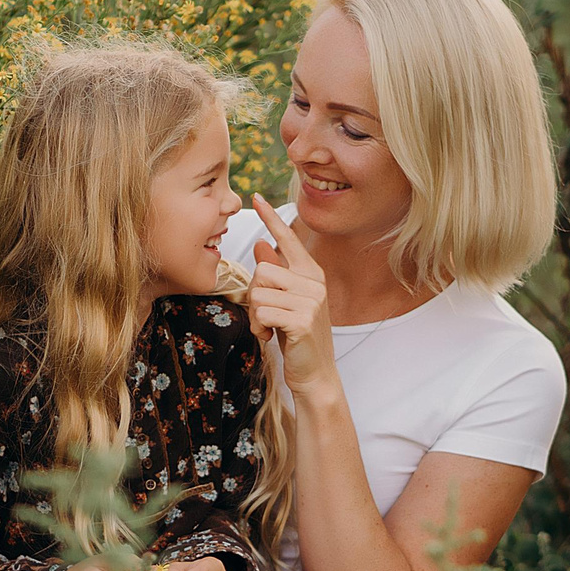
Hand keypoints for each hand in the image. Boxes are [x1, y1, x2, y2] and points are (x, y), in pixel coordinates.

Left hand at [248, 195, 337, 393]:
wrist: (314, 374)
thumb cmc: (297, 337)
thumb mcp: (285, 301)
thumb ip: (276, 273)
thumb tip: (262, 244)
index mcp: (311, 274)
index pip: (289, 239)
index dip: (272, 218)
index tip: (256, 197)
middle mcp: (314, 282)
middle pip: (262, 271)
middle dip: (254, 296)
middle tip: (266, 317)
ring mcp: (311, 301)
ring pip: (259, 293)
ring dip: (256, 316)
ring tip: (270, 329)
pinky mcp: (302, 320)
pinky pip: (262, 312)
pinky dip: (259, 328)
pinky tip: (272, 337)